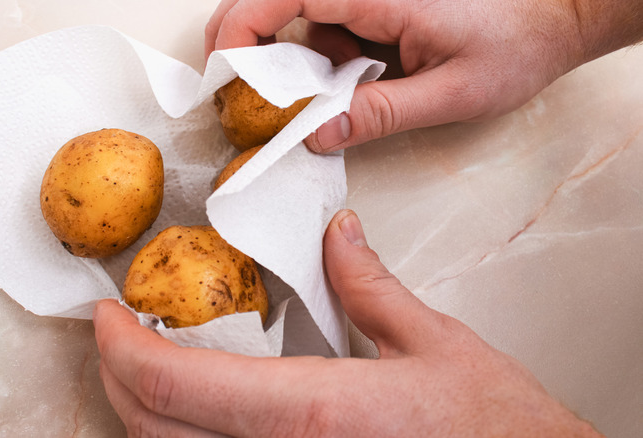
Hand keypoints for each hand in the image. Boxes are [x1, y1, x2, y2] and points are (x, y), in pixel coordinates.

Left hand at [94, 209, 601, 436]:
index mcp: (314, 412)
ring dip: (142, 410)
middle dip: (116, 376)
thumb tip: (338, 236)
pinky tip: (198, 407)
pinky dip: (184, 434)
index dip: (122, 346)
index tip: (105, 314)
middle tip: (115, 333)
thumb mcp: (433, 345)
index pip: (179, 382)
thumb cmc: (493, 429)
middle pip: (154, 428)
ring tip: (145, 362)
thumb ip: (371, 285)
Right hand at [205, 0, 640, 152]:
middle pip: (277, 1)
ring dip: (292, 64)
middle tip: (236, 94)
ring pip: (301, 20)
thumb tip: (315, 137)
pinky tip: (345, 88)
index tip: (218, 70)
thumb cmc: (516, 43)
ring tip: (314, 103)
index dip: (237, 30)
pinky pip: (329, 29)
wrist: (559, 15)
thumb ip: (378, 114)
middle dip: (247, 46)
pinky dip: (322, 63)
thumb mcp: (449, 93)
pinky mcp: (376, 7)